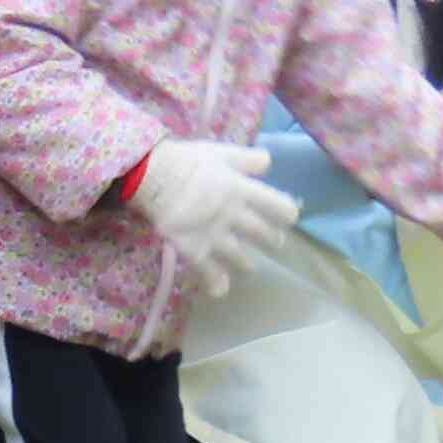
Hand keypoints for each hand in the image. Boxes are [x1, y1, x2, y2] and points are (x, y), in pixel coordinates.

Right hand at [130, 139, 298, 298]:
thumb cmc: (188, 162)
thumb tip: (267, 164)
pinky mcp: (194, 249)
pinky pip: (208, 271)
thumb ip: (248, 159)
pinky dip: (215, 283)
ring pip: (240, 256)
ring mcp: (215, 235)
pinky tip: (220, 291)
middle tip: (273, 242)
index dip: (286, 213)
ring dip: (247, 264)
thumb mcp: (223, 152)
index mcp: (244, 190)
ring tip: (249, 267)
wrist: (155, 178)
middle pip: (263, 233)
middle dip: (271, 239)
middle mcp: (235, 216)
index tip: (287, 217)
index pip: (279, 206)